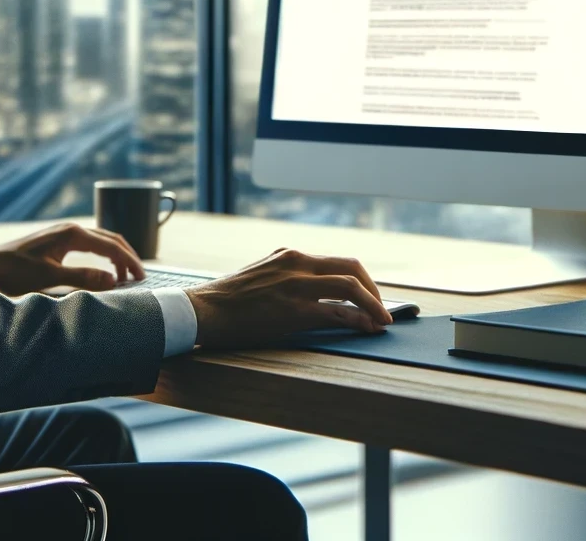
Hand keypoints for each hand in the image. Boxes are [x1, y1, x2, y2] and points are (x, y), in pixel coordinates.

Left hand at [0, 223, 145, 295]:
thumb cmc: (13, 273)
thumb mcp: (49, 278)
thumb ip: (83, 278)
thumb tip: (113, 280)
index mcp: (71, 234)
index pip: (111, 245)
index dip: (128, 262)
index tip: (140, 278)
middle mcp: (70, 229)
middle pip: (110, 238)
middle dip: (127, 256)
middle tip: (139, 276)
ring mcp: (62, 233)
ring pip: (100, 240)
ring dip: (115, 255)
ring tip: (124, 276)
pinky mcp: (56, 241)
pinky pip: (88, 245)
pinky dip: (102, 255)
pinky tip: (102, 269)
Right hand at [185, 248, 391, 347]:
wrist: (202, 310)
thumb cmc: (228, 301)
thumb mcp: (261, 277)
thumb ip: (287, 277)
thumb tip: (313, 294)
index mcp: (290, 255)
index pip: (337, 261)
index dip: (360, 279)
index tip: (369, 296)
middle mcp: (296, 263)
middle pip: (351, 268)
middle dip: (373, 289)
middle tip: (382, 309)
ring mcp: (296, 285)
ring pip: (350, 288)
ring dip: (373, 306)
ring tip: (383, 322)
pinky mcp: (293, 310)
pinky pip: (336, 313)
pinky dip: (357, 321)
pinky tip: (366, 330)